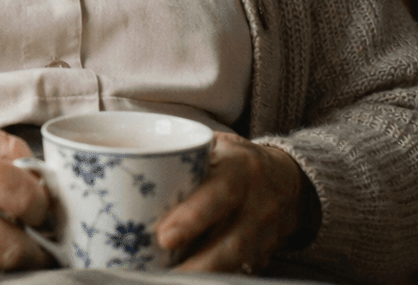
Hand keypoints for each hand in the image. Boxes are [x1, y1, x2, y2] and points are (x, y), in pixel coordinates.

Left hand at [157, 132, 307, 273]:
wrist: (287, 178)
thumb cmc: (237, 161)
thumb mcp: (215, 146)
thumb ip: (181, 155)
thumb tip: (130, 161)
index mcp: (240, 170)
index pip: (219, 195)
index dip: (192, 219)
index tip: (164, 237)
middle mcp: (258, 204)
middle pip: (232, 242)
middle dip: (198, 262)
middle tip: (164, 272)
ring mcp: (267, 233)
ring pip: (238, 262)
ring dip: (205, 274)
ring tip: (172, 279)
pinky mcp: (266, 254)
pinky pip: (242, 270)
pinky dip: (216, 276)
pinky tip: (193, 278)